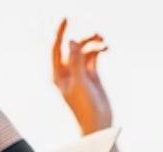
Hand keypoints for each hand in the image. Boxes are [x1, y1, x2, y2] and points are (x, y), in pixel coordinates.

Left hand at [52, 17, 112, 134]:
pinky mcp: (91, 74)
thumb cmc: (84, 107)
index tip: (66, 17)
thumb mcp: (80, 83)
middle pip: (73, 46)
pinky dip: (99, 49)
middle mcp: (67, 71)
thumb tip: (72, 41)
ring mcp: (80, 72)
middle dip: (84, 38)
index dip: (60, 32)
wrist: (97, 122)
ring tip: (104, 41)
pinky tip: (107, 48)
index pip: (56, 48)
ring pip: (85, 50)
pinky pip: (93, 55)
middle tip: (97, 34)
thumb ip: (75, 61)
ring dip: (94, 43)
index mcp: (58, 74)